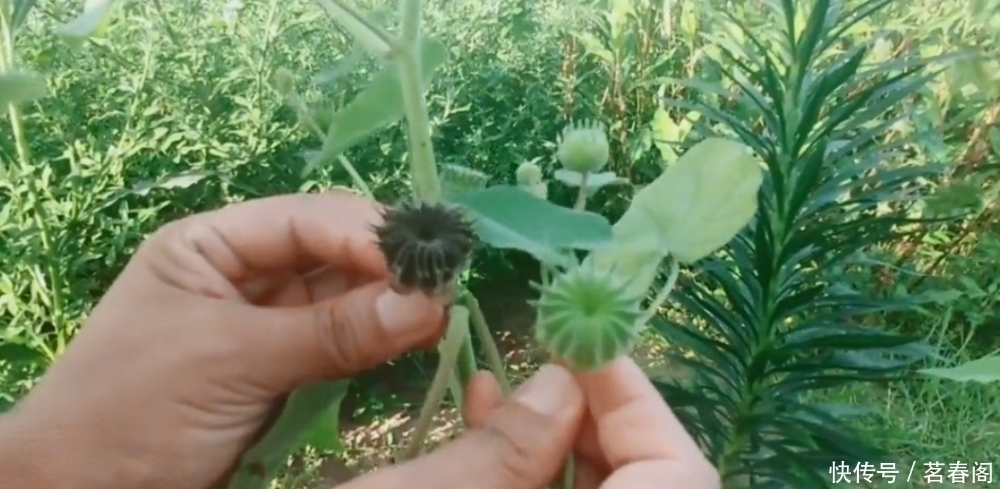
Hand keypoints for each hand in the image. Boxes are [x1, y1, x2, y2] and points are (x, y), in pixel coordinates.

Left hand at [0, 192, 447, 488]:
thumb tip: (426, 304)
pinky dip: (378, 342)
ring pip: (344, 299)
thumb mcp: (229, 360)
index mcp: (211, 246)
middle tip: (446, 287)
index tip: (425, 260)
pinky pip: (342, 344)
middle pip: (331, 255)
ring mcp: (267, 324)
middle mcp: (244, 275)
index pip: (304, 220)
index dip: (366, 234)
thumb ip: (329, 332)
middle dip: (386, 268)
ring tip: (441, 315)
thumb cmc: (134, 410)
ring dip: (390, 305)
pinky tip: (416, 338)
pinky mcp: (286, 370)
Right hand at [340, 357, 719, 488]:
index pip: (680, 478)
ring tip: (496, 385)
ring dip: (554, 444)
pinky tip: (479, 427)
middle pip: (649, 487)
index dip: (640, 402)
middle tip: (541, 366)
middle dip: (595, 419)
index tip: (583, 346)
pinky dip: (526, 481)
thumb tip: (562, 384)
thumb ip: (506, 450)